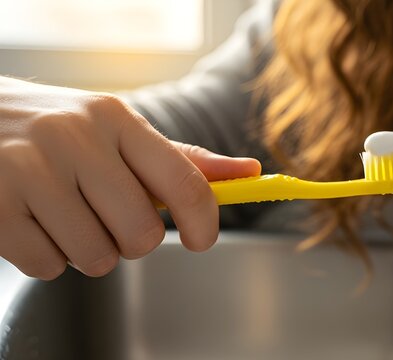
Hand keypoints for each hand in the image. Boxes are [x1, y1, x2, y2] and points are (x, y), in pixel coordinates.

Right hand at [0, 77, 260, 279]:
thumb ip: (180, 159)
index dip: (205, 222)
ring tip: (64, 215)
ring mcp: (30, 169)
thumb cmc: (59, 131)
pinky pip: (48, 266)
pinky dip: (46, 257)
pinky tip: (32, 221)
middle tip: (107, 219)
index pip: (184, 181)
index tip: (203, 241)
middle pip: (142, 234)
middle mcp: (75, 138)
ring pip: (96, 257)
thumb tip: (249, 172)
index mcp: (116, 120)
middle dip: (132, 241)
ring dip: (87, 252)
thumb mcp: (117, 133)